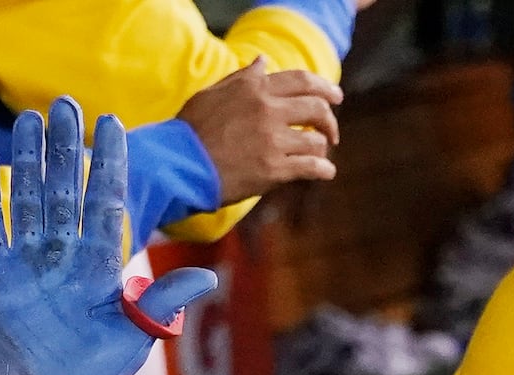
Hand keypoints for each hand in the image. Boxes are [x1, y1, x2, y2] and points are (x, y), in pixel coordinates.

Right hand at [0, 99, 217, 374]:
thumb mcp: (133, 338)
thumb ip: (162, 302)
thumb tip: (208, 275)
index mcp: (100, 267)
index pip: (106, 203)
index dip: (108, 164)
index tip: (112, 125)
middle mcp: (64, 258)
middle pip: (64, 190)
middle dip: (64, 147)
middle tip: (63, 103)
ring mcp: (27, 264)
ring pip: (27, 199)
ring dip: (26, 160)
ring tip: (27, 120)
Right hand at [178, 58, 340, 202]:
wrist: (178, 163)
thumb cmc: (191, 130)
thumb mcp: (213, 93)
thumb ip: (242, 78)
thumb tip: (262, 62)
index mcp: (256, 89)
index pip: (301, 81)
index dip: (324, 87)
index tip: (335, 96)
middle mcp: (268, 110)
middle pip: (316, 108)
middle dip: (329, 119)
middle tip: (332, 130)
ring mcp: (273, 141)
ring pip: (315, 140)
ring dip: (322, 147)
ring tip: (319, 154)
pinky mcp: (273, 170)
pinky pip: (310, 167)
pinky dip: (323, 170)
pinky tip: (326, 172)